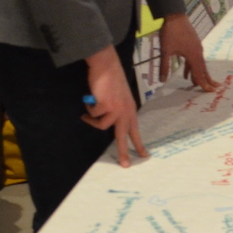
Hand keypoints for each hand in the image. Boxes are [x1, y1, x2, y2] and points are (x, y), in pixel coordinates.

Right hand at [84, 46, 145, 167]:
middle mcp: (125, 111)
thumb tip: (108, 124)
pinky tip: (90, 99)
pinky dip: (88, 108)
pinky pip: (93, 114)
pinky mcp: (105, 105)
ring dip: (92, 120)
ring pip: (101, 126)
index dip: (139, 144)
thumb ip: (117, 110)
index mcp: (130, 110)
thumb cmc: (111, 80)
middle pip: (123, 137)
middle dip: (123, 152)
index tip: (144, 156)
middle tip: (125, 165)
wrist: (107, 66)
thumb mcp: (119, 98)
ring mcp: (116, 109)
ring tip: (87, 113)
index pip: (135, 131)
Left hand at [158, 12, 217, 91]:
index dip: (203, 84)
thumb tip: (162, 80)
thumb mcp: (165, 51)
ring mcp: (197, 47)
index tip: (209, 92)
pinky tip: (186, 72)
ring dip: (198, 73)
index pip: (199, 73)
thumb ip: (164, 66)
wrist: (175, 16)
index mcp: (193, 56)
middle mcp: (198, 53)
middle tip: (214, 89)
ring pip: (199, 64)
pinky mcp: (194, 44)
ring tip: (196, 83)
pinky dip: (192, 66)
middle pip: (203, 69)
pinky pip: (195, 58)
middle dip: (207, 80)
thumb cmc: (170, 33)